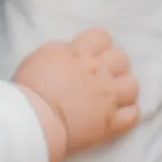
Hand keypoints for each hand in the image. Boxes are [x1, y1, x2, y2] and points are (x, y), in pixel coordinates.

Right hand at [13, 28, 139, 161]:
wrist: (33, 122)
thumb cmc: (29, 89)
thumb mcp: (41, 57)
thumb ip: (62, 52)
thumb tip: (72, 52)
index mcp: (80, 54)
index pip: (102, 37)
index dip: (98, 45)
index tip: (90, 55)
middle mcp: (98, 72)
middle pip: (121, 59)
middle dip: (113, 66)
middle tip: (100, 78)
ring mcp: (107, 98)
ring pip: (132, 86)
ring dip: (123, 90)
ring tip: (110, 98)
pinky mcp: (110, 124)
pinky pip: (132, 115)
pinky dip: (126, 115)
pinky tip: (115, 116)